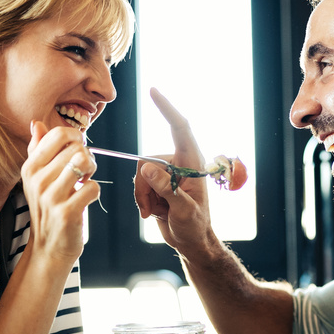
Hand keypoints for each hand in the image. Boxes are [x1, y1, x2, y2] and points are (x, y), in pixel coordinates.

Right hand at [21, 121, 98, 264]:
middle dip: (87, 156)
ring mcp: (51, 197)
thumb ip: (37, 149)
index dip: (76, 138)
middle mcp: (37, 180)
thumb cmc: (47, 207)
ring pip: (84, 162)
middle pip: (76, 148)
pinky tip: (85, 198)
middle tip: (83, 170)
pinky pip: (93, 187)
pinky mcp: (67, 213)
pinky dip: (94, 191)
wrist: (48, 246)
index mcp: (30, 167)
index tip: (77, 149)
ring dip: (91, 170)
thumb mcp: (36, 178)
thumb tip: (36, 123)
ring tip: (84, 179)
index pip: (58, 135)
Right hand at [132, 89, 215, 254]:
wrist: (191, 242)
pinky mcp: (157, 183)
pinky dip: (142, 200)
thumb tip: (146, 168)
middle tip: (155, 208)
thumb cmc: (194, 227)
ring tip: (156, 213)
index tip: (153, 91)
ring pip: (140, 174)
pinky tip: (154, 213)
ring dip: (143, 196)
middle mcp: (179, 163)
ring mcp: (167, 173)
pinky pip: (138, 184)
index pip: (179, 128)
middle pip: (148, 161)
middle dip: (145, 186)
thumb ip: (166, 188)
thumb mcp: (183, 210)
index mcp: (192, 162)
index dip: (167, 109)